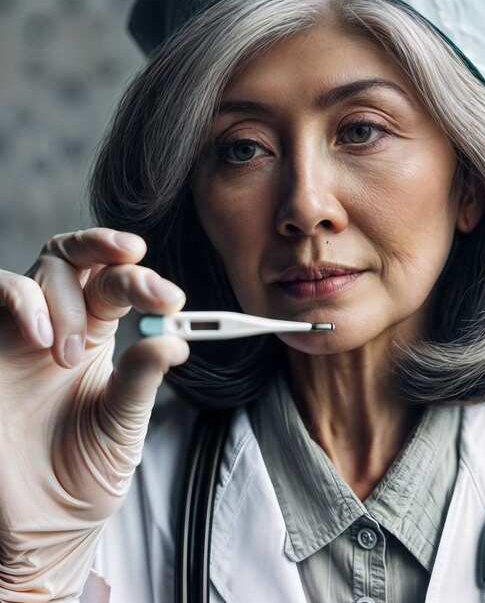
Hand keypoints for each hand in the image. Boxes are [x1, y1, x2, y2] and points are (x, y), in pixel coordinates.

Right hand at [0, 228, 188, 600]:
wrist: (41, 522)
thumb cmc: (84, 471)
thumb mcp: (124, 422)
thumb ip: (142, 376)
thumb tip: (175, 336)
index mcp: (98, 338)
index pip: (116, 283)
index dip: (142, 278)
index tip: (171, 298)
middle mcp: (59, 326)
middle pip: (78, 258)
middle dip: (107, 251)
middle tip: (139, 277)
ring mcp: (19, 334)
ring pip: (42, 269)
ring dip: (65, 296)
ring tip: (71, 354)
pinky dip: (21, 300)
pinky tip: (43, 336)